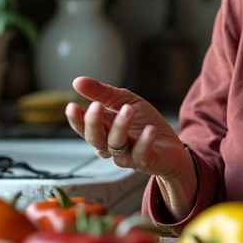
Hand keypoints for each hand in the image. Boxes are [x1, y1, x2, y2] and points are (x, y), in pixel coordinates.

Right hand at [66, 77, 187, 180]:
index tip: (72, 106)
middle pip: (96, 138)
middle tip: (96, 106)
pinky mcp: (145, 161)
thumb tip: (76, 81)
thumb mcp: (124, 101)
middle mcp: (111, 146)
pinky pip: (141, 153)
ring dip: (120, 126)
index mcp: (104, 130)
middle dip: (94, 123)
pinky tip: (150, 129)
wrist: (171, 145)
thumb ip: (102, 93)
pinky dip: (144, 142)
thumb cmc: (144, 122)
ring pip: (116, 144)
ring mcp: (127, 155)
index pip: (85, 128)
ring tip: (127, 109)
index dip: (77, 119)